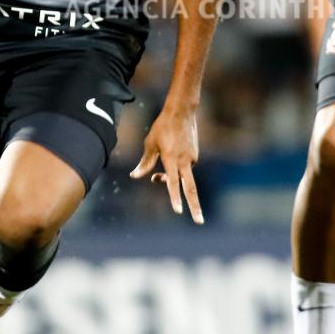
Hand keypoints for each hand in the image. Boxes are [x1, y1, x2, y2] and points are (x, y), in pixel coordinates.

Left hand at [130, 106, 203, 223]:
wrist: (182, 112)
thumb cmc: (162, 127)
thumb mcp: (150, 144)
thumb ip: (145, 162)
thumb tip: (135, 176)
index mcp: (172, 159)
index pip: (173, 183)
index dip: (174, 198)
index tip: (178, 211)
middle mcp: (184, 161)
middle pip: (191, 189)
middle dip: (195, 207)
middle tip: (199, 222)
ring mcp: (192, 158)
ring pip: (184, 177)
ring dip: (172, 182)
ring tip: (157, 178)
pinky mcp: (195, 154)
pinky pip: (185, 168)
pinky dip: (177, 170)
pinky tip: (170, 156)